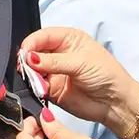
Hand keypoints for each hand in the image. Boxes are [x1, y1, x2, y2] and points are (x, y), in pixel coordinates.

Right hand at [21, 26, 138, 129]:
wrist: (115, 103)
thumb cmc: (105, 75)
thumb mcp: (81, 62)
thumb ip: (54, 61)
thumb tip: (29, 58)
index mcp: (68, 39)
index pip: (43, 36)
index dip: (32, 43)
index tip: (24, 53)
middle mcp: (57, 53)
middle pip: (34, 51)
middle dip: (27, 59)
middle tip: (24, 68)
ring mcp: (53, 71)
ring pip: (31, 69)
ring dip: (29, 74)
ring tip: (34, 80)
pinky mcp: (50, 89)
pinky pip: (35, 86)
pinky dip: (33, 87)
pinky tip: (39, 89)